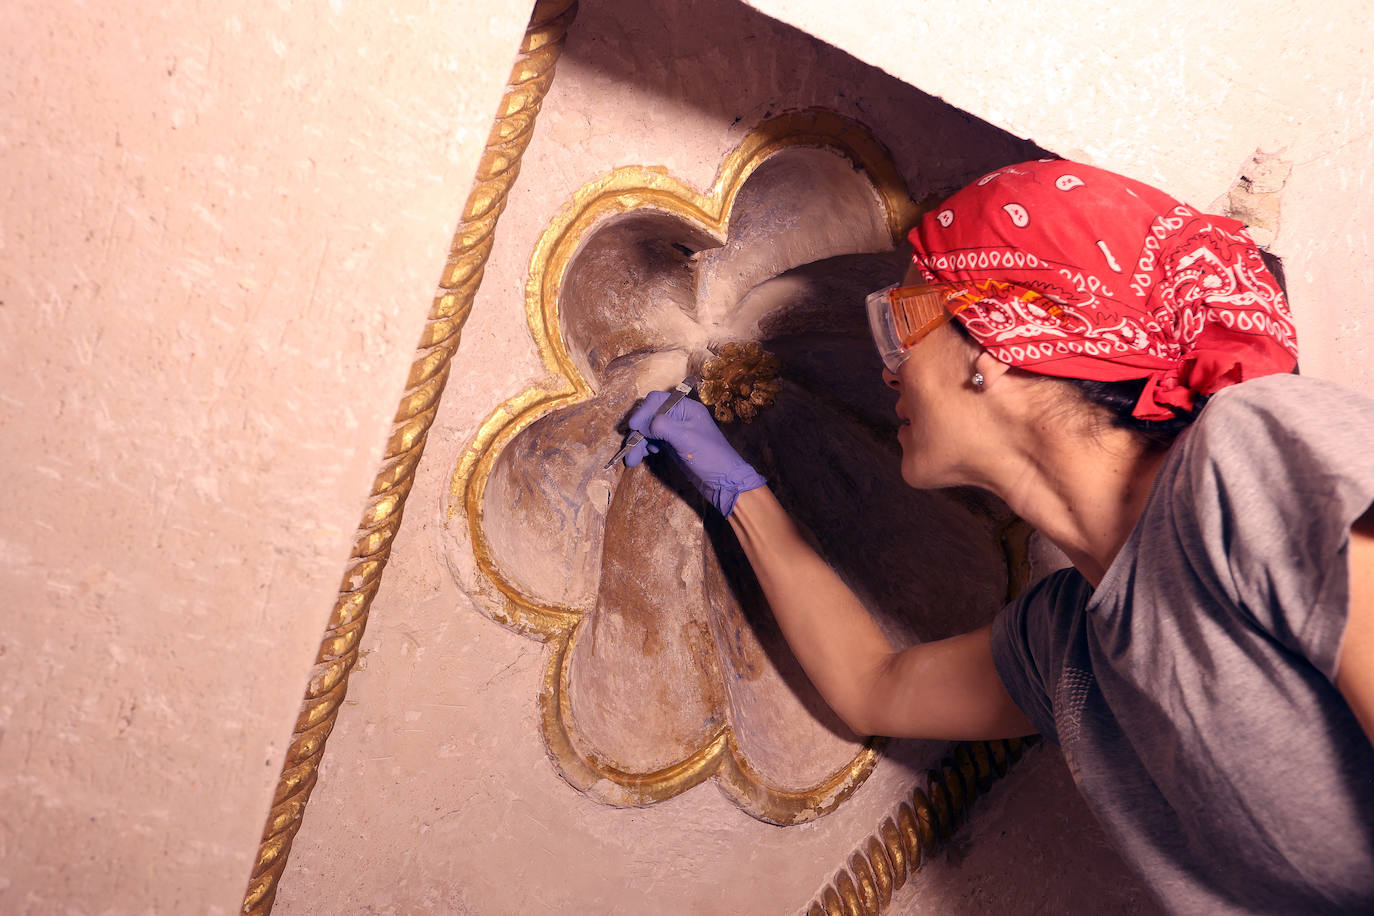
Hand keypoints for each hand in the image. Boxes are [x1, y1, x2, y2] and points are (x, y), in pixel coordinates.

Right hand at [624, 390, 765, 515]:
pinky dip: (645, 447)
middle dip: (637, 432)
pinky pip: (653, 440)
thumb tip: (639, 423)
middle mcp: (679, 416)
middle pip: (650, 416)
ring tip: (632, 460)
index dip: (642, 412)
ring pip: (649, 430)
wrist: (724, 483)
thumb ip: (662, 426)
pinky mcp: (673, 445)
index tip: (632, 427)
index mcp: (686, 408)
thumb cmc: (710, 457)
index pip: (657, 400)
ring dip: (638, 443)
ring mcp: (676, 431)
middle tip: (629, 450)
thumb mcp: (686, 438)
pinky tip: (644, 456)